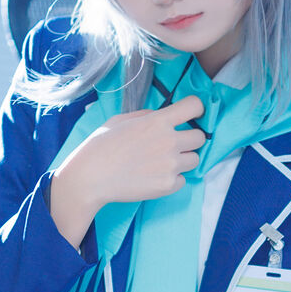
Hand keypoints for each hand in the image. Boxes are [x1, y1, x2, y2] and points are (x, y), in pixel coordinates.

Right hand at [48, 96, 205, 247]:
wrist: (90, 177)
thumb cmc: (101, 146)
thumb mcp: (122, 120)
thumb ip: (148, 116)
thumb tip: (164, 115)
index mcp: (158, 121)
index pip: (194, 106)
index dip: (196, 109)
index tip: (192, 115)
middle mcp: (169, 141)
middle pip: (200, 137)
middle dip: (190, 139)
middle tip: (174, 144)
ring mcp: (170, 165)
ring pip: (194, 160)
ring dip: (182, 160)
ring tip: (161, 162)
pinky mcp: (168, 185)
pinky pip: (182, 180)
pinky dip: (172, 179)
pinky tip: (153, 177)